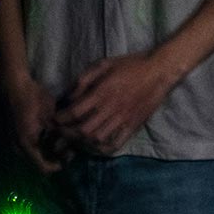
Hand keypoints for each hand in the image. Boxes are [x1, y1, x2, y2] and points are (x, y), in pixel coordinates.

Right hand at [6, 76, 64, 173]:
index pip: (44, 168)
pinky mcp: (18, 135)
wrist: (16, 87)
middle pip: (40, 163)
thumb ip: (60, 134)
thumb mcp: (50, 118)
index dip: (59, 165)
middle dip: (55, 158)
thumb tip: (73, 145)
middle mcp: (20, 148)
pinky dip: (43, 144)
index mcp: (27, 146)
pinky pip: (32, 146)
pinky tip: (53, 134)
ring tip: (63, 141)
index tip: (70, 154)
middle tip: (69, 148)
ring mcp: (17, 142)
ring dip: (49, 151)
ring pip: (36, 155)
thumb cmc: (33, 101)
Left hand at [52, 51, 179, 154]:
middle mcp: (111, 108)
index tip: (54, 119)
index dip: (61, 118)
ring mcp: (123, 119)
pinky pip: (116, 143)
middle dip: (68, 134)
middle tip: (60, 133)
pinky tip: (96, 146)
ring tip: (75, 139)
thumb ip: (84, 79)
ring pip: (97, 139)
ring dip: (83, 142)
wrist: (158, 71)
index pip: (75, 112)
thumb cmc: (130, 65)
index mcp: (102, 92)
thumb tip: (70, 96)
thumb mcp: (104, 64)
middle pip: (83, 130)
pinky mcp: (133, 126)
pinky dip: (103, 149)